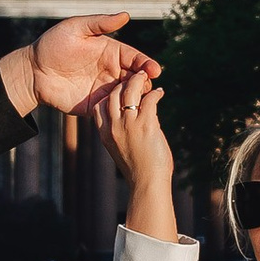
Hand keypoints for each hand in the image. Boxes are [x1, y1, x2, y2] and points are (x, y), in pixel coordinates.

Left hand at [11, 11, 153, 118]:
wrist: (33, 71)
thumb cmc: (53, 45)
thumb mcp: (76, 28)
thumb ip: (100, 23)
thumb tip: (126, 15)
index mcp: (111, 52)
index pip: (135, 59)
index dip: (147, 64)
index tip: (154, 70)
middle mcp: (111, 71)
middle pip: (136, 79)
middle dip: (145, 84)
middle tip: (148, 88)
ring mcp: (104, 89)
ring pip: (127, 96)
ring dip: (135, 99)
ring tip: (139, 101)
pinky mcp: (95, 106)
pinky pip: (112, 110)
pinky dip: (120, 112)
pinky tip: (124, 113)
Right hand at [95, 63, 179, 233]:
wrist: (146, 183)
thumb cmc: (138, 171)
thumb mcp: (121, 150)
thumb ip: (122, 133)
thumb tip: (136, 120)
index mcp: (105, 134)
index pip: (100, 106)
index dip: (110, 95)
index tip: (120, 91)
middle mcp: (114, 127)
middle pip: (113, 95)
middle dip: (123, 84)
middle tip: (134, 79)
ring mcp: (128, 124)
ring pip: (129, 92)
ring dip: (138, 82)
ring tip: (146, 77)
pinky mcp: (145, 124)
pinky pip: (149, 99)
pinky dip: (156, 94)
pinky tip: (160, 93)